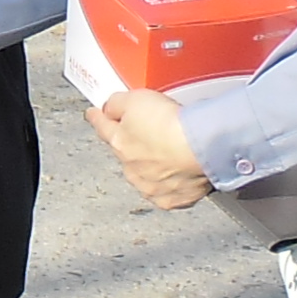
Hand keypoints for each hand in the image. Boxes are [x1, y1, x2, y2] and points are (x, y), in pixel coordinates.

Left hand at [86, 87, 210, 208]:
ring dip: (155, 165)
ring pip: (146, 175)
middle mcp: (131, 168)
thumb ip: (117, 103)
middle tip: (156, 131)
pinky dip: (173, 183)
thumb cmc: (173, 124)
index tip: (94, 114)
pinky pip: (168, 192)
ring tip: (175, 152)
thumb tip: (108, 108)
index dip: (98, 118)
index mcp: (119, 143)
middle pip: (127, 153)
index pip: (102, 128)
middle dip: (136, 144)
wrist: (202, 149)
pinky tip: (183, 171)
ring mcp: (150, 186)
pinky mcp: (171, 200)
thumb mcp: (136, 98)